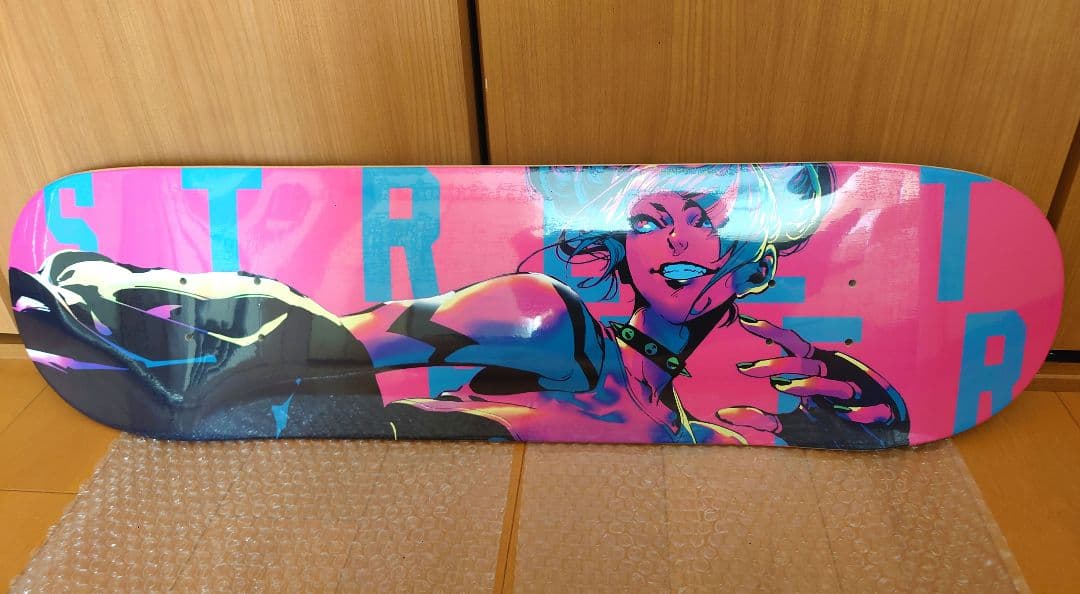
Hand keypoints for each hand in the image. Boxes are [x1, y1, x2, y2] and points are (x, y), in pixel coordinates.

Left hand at [715, 314, 899, 438]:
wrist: (885, 423)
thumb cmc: (832, 417)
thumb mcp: (792, 423)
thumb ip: (760, 420)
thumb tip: (723, 416)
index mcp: (815, 368)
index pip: (790, 345)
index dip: (770, 331)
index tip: (743, 320)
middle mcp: (834, 373)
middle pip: (804, 363)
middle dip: (777, 365)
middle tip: (748, 370)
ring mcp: (857, 390)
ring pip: (834, 384)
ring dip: (811, 385)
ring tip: (785, 388)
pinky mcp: (879, 410)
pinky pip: (869, 410)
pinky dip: (859, 412)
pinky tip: (847, 415)